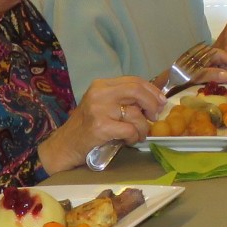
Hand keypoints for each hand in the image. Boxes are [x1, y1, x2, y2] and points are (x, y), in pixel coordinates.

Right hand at [41, 77, 167, 173]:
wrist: (64, 146)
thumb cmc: (87, 127)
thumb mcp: (103, 106)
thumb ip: (123, 99)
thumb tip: (155, 99)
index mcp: (101, 85)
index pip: (134, 81)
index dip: (152, 90)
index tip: (161, 101)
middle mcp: (100, 93)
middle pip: (136, 91)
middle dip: (152, 104)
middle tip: (155, 116)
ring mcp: (99, 110)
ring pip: (136, 114)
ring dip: (143, 128)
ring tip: (138, 135)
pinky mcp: (100, 127)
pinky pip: (130, 130)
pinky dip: (134, 137)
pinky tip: (128, 140)